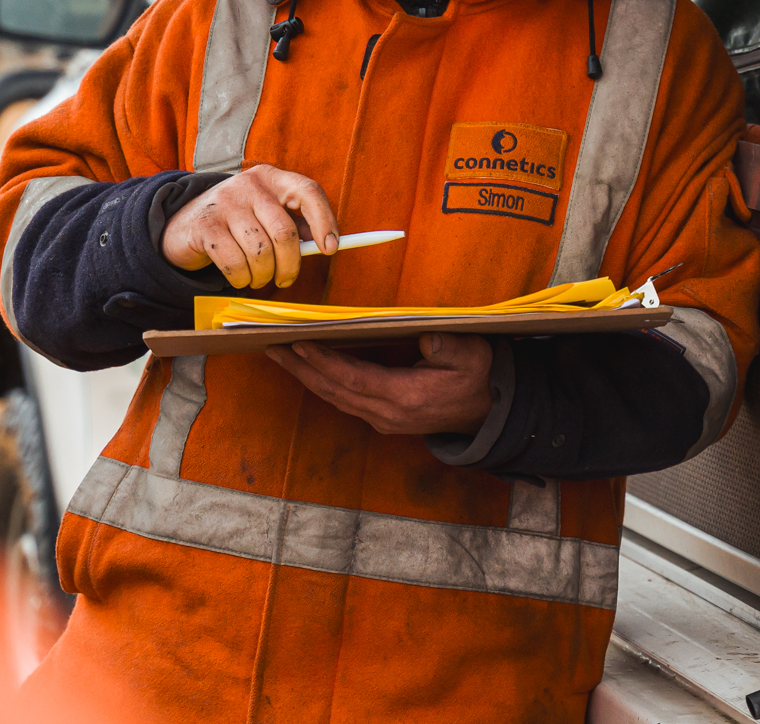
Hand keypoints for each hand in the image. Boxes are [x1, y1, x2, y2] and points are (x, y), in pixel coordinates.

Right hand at [161, 164, 338, 289]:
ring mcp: (225, 203)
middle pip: (284, 233)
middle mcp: (249, 184)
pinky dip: (242, 280)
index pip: (307, 191)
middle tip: (285, 280)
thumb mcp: (266, 214)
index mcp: (271, 177)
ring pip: (261, 253)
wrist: (185, 224)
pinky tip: (240, 277)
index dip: (324, 220)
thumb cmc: (238, 223)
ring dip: (263, 276)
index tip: (330, 248)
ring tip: (258, 277)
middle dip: (290, 266)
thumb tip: (326, 244)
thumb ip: (295, 224)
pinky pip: (235, 264)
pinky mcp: (206, 227)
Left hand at [265, 334, 492, 433]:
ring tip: (281, 355)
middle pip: (334, 390)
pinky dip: (322, 383)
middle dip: (300, 369)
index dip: (324, 362)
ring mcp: (383, 419)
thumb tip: (427, 340)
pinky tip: (308, 369)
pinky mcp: (382, 419)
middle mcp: (388, 413)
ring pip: (334, 397)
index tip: (300, 344)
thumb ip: (449, 348)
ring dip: (305, 376)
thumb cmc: (476, 377)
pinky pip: (343, 400)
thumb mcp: (471, 356)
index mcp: (406, 397)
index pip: (354, 378)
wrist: (487, 413)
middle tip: (272, 347)